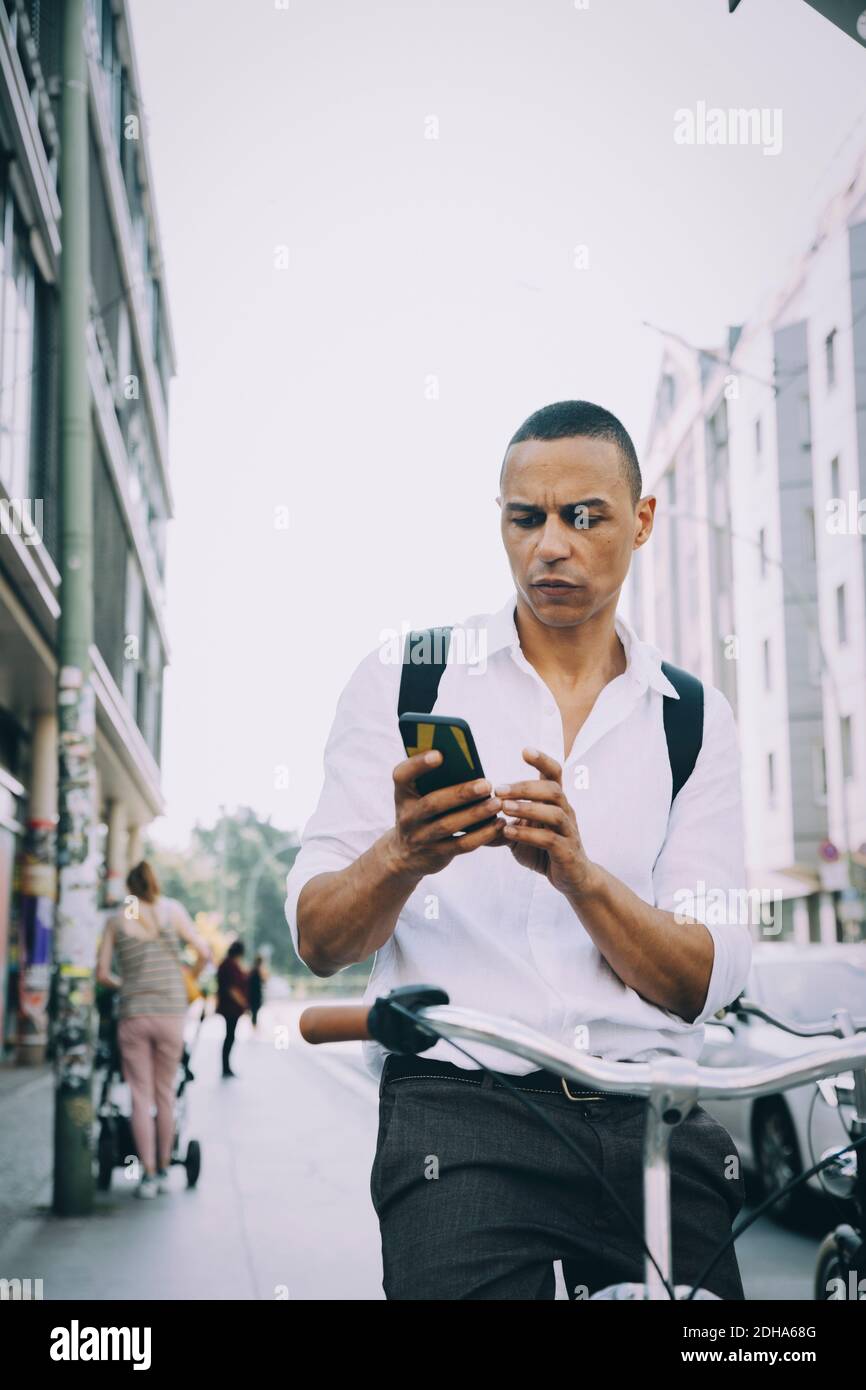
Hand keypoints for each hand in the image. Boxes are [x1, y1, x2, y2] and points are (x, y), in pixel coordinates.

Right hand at [387, 750, 505, 878]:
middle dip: (461, 793)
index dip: (419, 764)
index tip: (440, 754)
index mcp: (403, 793)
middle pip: (432, 803)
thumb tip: (468, 762)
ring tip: (497, 803)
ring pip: (448, 825)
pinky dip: (482, 835)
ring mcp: (420, 837)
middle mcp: (407, 815)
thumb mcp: (417, 795)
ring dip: (475, 814)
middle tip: (486, 784)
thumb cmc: (420, 811)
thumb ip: (434, 779)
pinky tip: (499, 824)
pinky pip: (462, 845)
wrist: (406, 854)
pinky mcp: (437, 854)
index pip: (402, 775)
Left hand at [495, 748, 593, 896]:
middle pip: (552, 789)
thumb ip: (498, 824)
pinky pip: (550, 839)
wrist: (570, 878)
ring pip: (554, 812)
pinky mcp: (566, 852)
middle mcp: (565, 812)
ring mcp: (568, 832)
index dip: (542, 760)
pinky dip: (528, 834)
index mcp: (554, 802)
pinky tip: (509, 832)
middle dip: (525, 787)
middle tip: (498, 789)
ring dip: (526, 808)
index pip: (554, 773)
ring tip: (503, 808)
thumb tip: (467, 816)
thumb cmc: (543, 850)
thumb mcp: (517, 834)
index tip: (525, 750)